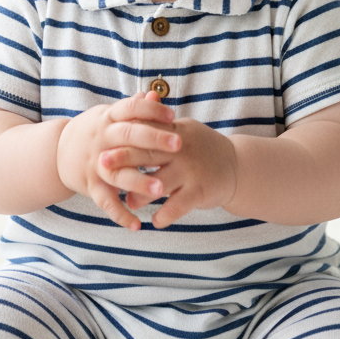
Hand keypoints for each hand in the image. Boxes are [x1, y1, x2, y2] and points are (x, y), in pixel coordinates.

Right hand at [56, 92, 180, 230]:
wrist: (57, 151)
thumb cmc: (95, 130)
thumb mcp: (110, 115)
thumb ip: (134, 107)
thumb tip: (155, 94)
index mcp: (109, 117)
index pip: (131, 108)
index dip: (151, 110)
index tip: (172, 116)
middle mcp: (102, 138)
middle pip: (129, 136)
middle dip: (154, 139)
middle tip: (179, 144)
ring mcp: (95, 162)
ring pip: (118, 172)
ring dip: (139, 181)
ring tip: (162, 190)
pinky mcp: (90, 185)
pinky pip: (105, 201)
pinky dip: (120, 214)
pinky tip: (137, 225)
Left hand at [99, 114, 237, 228]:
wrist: (237, 167)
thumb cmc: (200, 148)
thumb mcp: (182, 130)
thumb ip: (156, 125)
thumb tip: (128, 117)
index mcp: (175, 131)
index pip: (146, 130)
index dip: (124, 135)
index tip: (102, 139)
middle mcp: (181, 149)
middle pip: (148, 153)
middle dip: (124, 159)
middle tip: (102, 164)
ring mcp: (191, 171)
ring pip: (159, 183)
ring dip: (140, 194)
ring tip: (128, 202)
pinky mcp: (200, 191)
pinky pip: (177, 206)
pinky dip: (164, 215)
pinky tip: (155, 222)